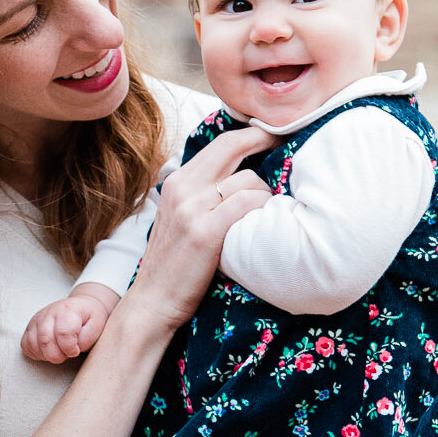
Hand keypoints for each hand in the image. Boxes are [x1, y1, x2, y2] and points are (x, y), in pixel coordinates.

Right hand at [22, 282, 119, 363]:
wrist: (82, 307)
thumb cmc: (89, 318)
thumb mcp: (97, 326)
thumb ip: (86, 338)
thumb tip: (72, 348)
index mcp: (67, 309)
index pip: (63, 333)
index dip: (70, 348)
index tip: (75, 350)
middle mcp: (49, 312)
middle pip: (45, 340)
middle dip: (57, 356)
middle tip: (66, 354)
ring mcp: (37, 319)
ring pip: (32, 344)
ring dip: (46, 355)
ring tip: (59, 351)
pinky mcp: (30, 327)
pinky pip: (26, 345)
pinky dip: (36, 353)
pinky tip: (48, 350)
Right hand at [119, 125, 271, 340]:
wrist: (153, 300)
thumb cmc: (174, 263)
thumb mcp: (180, 217)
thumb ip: (202, 193)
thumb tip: (239, 176)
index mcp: (177, 181)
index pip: (220, 143)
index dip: (251, 135)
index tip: (271, 136)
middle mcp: (182, 187)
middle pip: (232, 147)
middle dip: (264, 141)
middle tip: (283, 146)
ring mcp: (192, 209)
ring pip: (247, 179)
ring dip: (266, 193)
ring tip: (269, 211)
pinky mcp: (205, 232)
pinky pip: (247, 204)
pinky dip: (263, 209)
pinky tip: (264, 222)